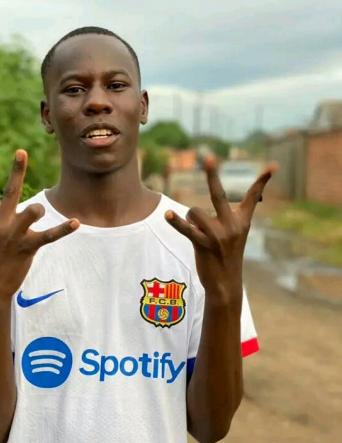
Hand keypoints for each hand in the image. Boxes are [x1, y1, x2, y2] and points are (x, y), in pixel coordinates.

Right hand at [0, 149, 78, 305]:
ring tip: (40, 212)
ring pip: (31, 211)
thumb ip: (4, 220)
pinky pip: (49, 235)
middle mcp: (0, 223)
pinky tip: (74, 222)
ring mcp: (13, 235)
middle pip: (10, 191)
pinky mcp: (26, 247)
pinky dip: (63, 229)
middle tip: (22, 151)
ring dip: (38, 209)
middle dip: (17, 171)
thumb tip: (22, 209)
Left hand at [165, 158, 276, 302]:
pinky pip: (187, 229)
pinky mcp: (205, 244)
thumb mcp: (233, 236)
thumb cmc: (226, 257)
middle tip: (208, 158)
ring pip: (195, 211)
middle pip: (219, 194)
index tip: (273, 167)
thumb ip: (223, 219)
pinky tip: (168, 215)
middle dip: (212, 175)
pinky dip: (176, 222)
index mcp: (242, 222)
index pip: (254, 198)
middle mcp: (232, 225)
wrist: (226, 284)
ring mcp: (218, 235)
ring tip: (196, 232)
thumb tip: (197, 211)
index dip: (262, 182)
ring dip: (190, 219)